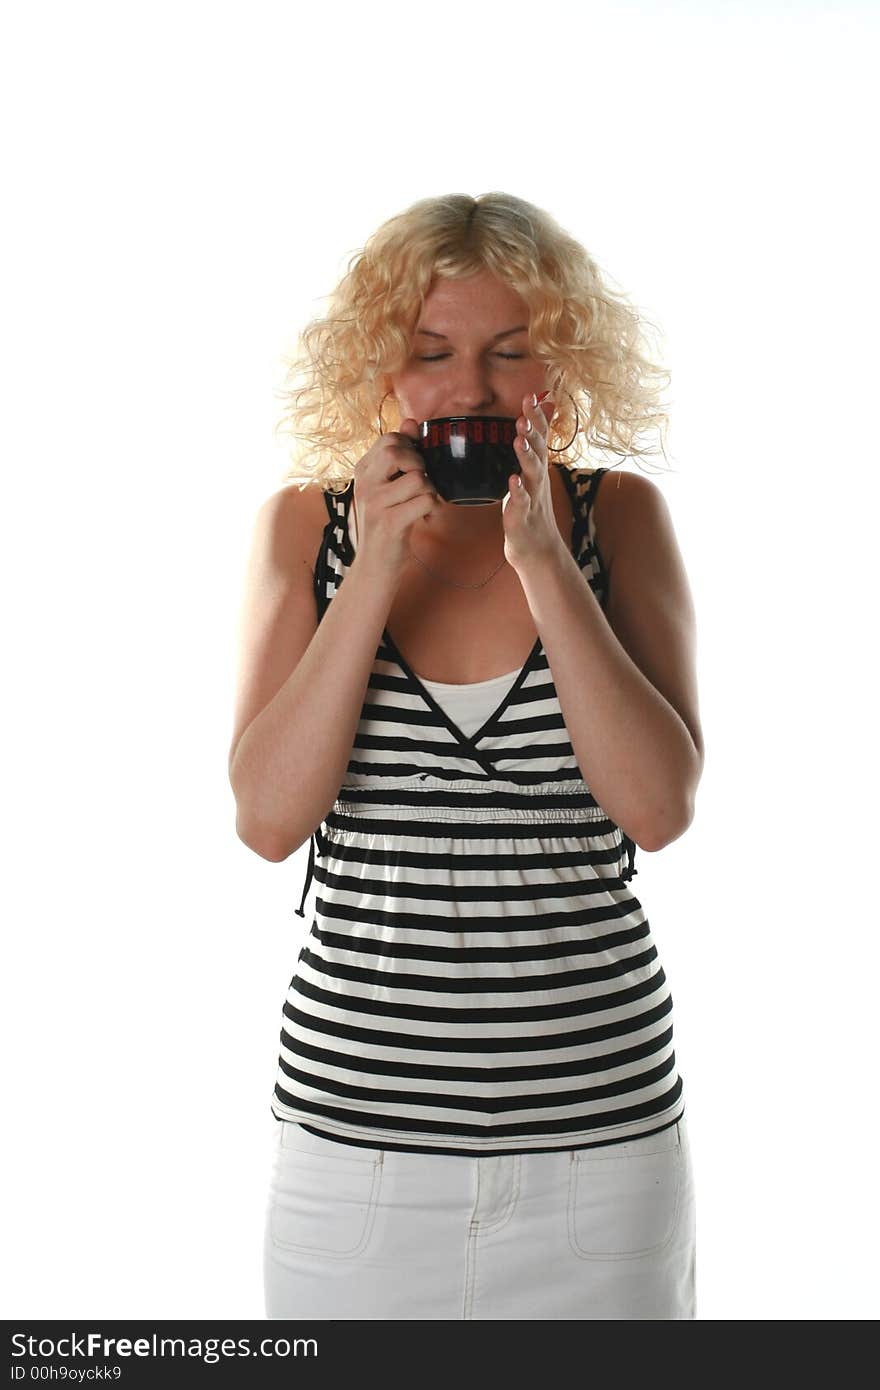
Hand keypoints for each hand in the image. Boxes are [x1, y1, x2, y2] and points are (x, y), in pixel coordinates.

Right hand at [351, 418, 439, 579]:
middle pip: (399, 451)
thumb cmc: (385, 524)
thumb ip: (398, 455)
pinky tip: (425, 518)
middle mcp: (364, 484)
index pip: (390, 439)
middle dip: (420, 464)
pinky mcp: (390, 523)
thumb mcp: (386, 486)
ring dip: (431, 491)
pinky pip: (426, 501)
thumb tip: (411, 422)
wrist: (373, 567)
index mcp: (362, 471)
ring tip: (424, 504)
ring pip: (418, 478)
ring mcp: (375, 503)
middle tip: (421, 484)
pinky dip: (433, 509)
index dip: (411, 448)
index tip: (415, 468)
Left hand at [501, 391, 561, 569]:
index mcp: (538, 468)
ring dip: (526, 455)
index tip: (531, 395)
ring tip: (519, 439)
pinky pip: (521, 501)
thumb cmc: (532, 508)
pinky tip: (513, 480)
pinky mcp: (522, 516)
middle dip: (533, 430)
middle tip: (526, 411)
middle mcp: (538, 479)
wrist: (538, 549)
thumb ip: (536, 445)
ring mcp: (532, 497)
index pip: (539, 437)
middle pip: (538, 450)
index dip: (536, 418)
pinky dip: (518, 491)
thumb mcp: (534, 474)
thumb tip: (541, 417)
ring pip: (531, 473)